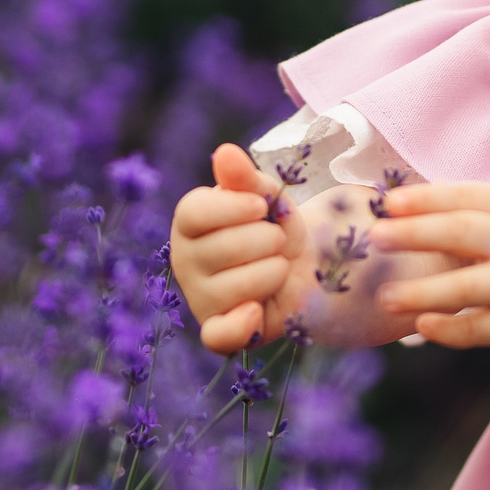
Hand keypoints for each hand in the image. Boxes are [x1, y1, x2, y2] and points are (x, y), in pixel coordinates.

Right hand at [170, 143, 309, 352]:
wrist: (303, 262)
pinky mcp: (218, 329)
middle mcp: (185, 260)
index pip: (194, 212)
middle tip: (276, 241)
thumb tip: (225, 153)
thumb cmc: (275, 222)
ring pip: (237, 287)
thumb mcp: (265, 194)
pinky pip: (218, 336)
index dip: (234, 208)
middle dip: (268, 241)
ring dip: (274, 272)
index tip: (261, 206)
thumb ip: (244, 176)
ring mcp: (199, 297)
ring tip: (276, 266)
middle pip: (224, 249)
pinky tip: (255, 310)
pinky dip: (239, 325)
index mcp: (189, 222)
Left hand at [367, 182, 489, 350]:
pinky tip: (422, 326)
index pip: (468, 197)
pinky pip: (484, 328)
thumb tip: (411, 210)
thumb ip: (482, 215)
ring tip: (386, 298)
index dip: (428, 199)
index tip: (390, 202)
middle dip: (417, 234)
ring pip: (470, 287)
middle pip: (464, 234)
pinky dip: (452, 328)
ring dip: (425, 292)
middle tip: (377, 237)